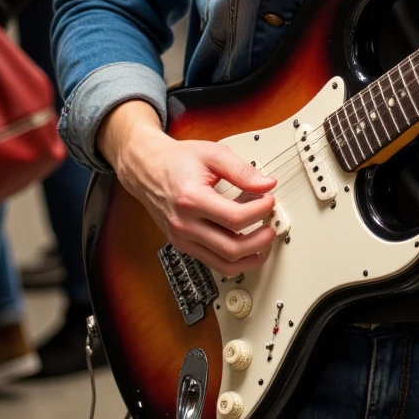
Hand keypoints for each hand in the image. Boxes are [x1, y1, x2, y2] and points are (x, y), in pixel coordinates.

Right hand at [97, 101, 277, 277]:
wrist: (146, 168)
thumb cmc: (177, 160)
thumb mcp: (212, 154)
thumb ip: (241, 170)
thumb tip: (267, 184)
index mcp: (191, 199)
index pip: (234, 218)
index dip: (260, 211)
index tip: (269, 200)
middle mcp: (184, 224)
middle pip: (231, 248)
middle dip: (259, 240)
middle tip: (271, 227)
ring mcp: (182, 238)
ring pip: (223, 263)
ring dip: (250, 257)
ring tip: (264, 243)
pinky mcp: (182, 245)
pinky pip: (213, 263)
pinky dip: (234, 259)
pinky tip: (246, 246)